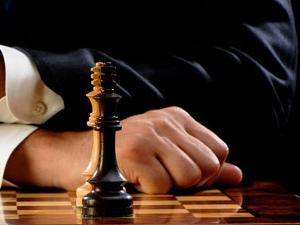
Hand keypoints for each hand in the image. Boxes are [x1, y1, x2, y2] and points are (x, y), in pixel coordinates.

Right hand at [5, 107, 241, 192]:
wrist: (72, 157)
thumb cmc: (119, 158)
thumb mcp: (163, 156)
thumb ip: (201, 163)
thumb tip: (237, 174)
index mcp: (175, 117)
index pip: (219, 151)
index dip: (204, 172)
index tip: (176, 174)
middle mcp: (164, 120)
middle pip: (209, 165)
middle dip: (189, 182)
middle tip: (158, 177)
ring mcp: (149, 134)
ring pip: (191, 177)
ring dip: (169, 187)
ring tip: (145, 177)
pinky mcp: (134, 152)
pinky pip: (163, 187)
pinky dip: (148, 193)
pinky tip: (131, 179)